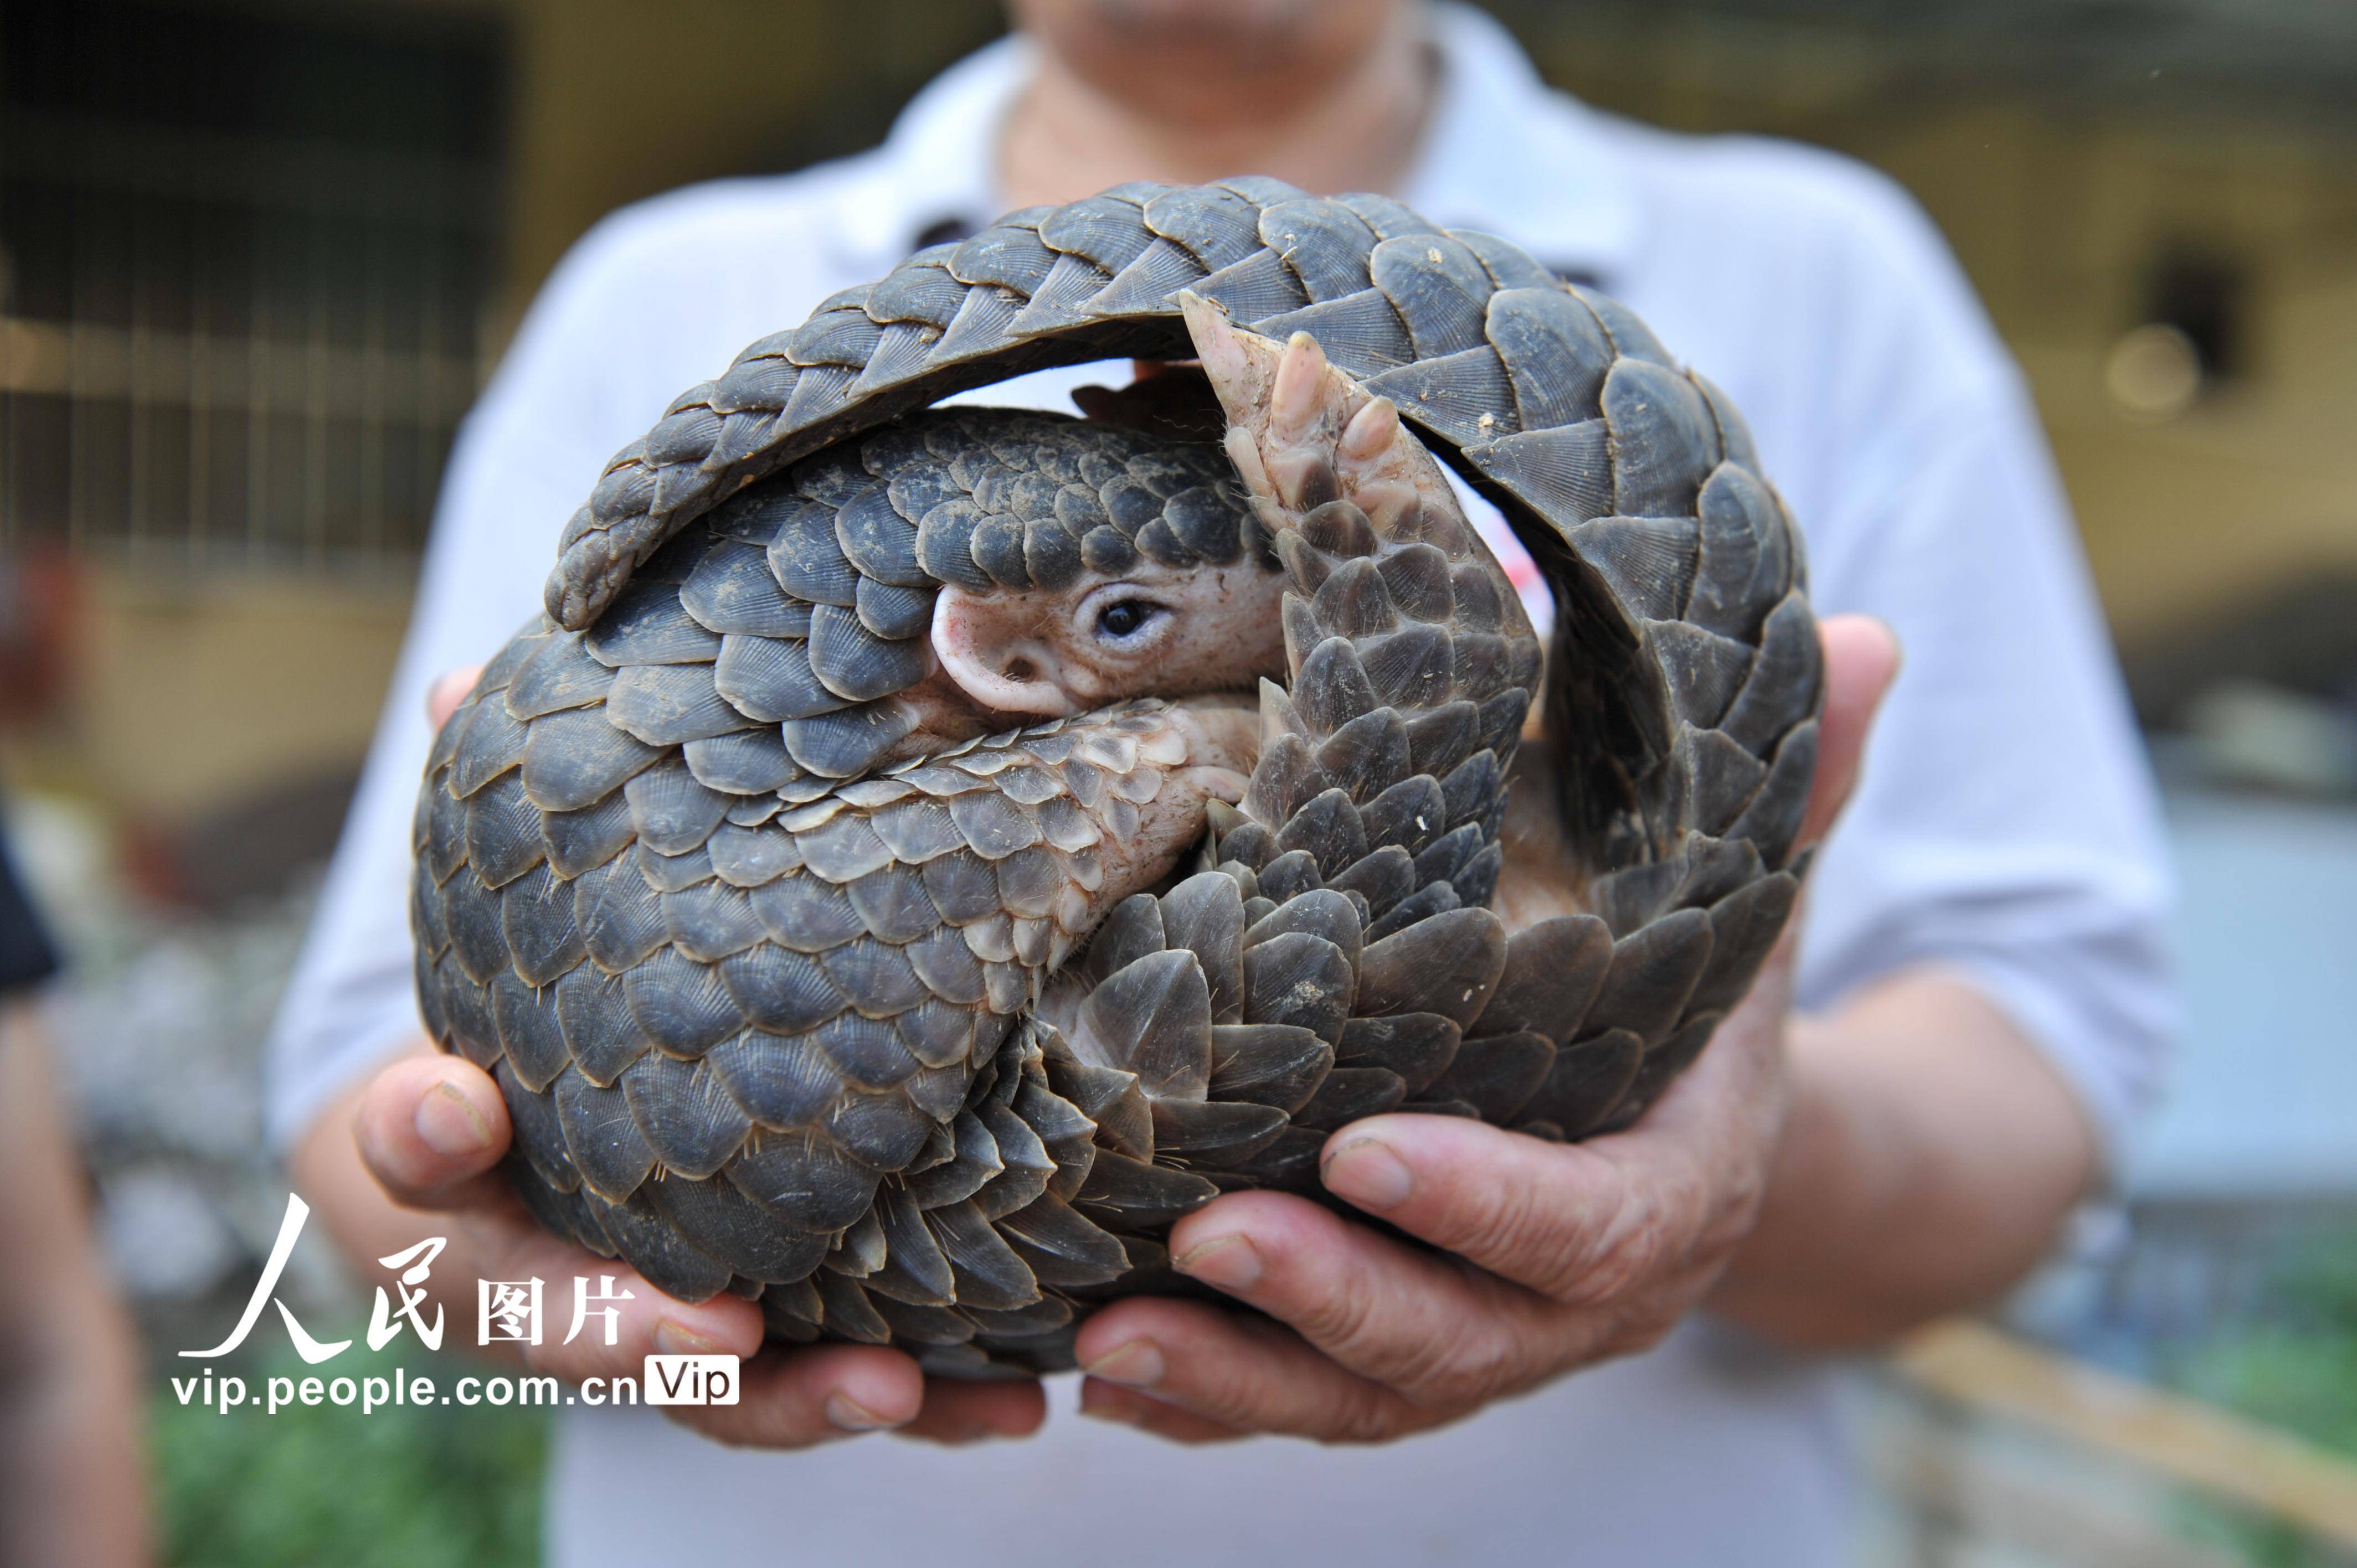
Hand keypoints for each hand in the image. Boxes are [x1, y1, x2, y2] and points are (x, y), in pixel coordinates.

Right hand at [299, 666, 1046, 1448]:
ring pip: (703, 1392)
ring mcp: (637, 1322)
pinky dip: (904, 1406)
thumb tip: (473, 676)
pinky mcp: (748, 1347)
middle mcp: (526, 1263)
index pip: (402, 1150)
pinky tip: (1002, 1410)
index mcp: (443, 1156)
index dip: (419, 1135)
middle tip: (719, 1332)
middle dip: (633, 1335)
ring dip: (797, 1402)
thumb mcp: (500, 925)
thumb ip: (501, 828)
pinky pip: (814, 1393)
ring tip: (901, 1395)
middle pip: (558, 1323)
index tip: (456, 1102)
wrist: (532, 1128)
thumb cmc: (526, 1010)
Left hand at [1067, 615, 1901, 1442]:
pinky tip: (1111, 1384)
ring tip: (1109, 1345)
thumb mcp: (1743, 895)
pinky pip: (1306, 1406)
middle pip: (1467, 1343)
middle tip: (1205, 1238)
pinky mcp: (1404, 1358)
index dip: (1490, 1205)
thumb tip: (1863, 638)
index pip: (1595, 1229)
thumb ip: (1794, 790)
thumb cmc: (1694, 993)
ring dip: (1241, 1379)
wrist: (1695, 1128)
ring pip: (1370, 1398)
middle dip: (1335, 1300)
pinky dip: (1213, 1406)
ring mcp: (1491, 1344)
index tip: (1366, 1152)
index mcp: (1673, 1189)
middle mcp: (1584, 1302)